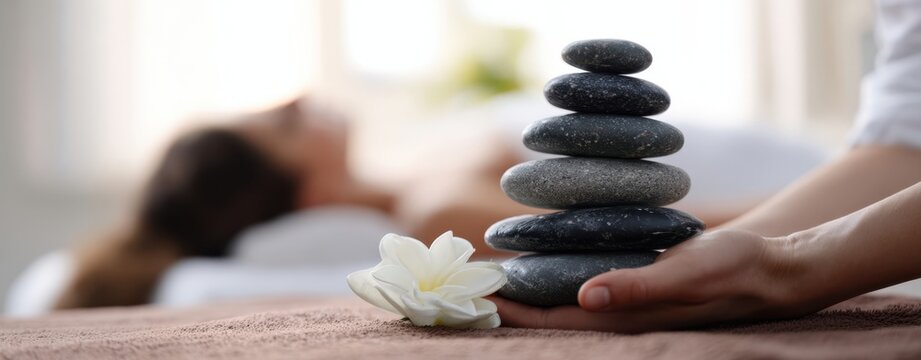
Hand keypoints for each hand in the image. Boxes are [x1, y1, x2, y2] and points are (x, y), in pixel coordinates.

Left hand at [491, 229, 818, 332]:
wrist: (775, 269)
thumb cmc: (738, 269)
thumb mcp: (691, 272)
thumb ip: (640, 287)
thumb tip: (586, 298)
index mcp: (629, 320)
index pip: (558, 321)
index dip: (516, 310)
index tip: (478, 294)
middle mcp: (624, 317)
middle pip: (555, 317)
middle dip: (514, 303)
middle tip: (474, 281)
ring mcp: (631, 304)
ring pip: (568, 303)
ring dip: (533, 290)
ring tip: (498, 271)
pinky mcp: (639, 286)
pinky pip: (589, 285)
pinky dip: (561, 275)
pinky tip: (548, 259)